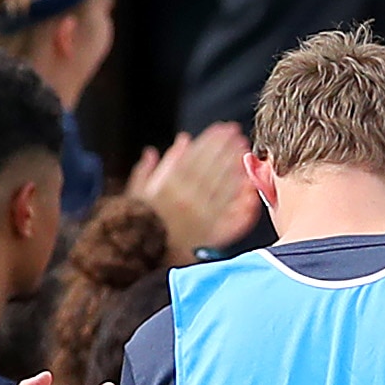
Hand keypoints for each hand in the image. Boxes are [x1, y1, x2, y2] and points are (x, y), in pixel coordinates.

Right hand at [125, 122, 257, 250]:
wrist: (136, 256)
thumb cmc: (135, 222)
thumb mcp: (138, 190)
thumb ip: (157, 163)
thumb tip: (180, 141)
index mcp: (168, 186)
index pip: (195, 156)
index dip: (211, 140)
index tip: (223, 128)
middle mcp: (187, 198)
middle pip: (212, 168)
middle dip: (226, 148)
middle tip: (238, 134)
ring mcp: (200, 216)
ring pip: (223, 186)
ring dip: (235, 166)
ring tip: (244, 151)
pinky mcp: (210, 234)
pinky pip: (229, 212)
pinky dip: (240, 198)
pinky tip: (249, 184)